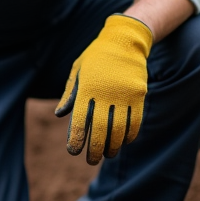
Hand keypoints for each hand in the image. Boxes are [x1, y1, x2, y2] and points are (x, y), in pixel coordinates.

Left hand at [55, 13, 152, 164]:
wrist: (125, 40)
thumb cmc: (97, 57)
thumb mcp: (78, 70)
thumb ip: (70, 92)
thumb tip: (60, 115)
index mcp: (87, 87)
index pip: (80, 120)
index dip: (77, 138)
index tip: (74, 151)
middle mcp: (105, 93)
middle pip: (100, 129)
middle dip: (95, 149)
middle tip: (90, 160)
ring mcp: (124, 94)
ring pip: (119, 129)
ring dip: (113, 146)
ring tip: (108, 154)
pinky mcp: (139, 95)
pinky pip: (135, 121)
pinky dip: (129, 135)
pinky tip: (124, 142)